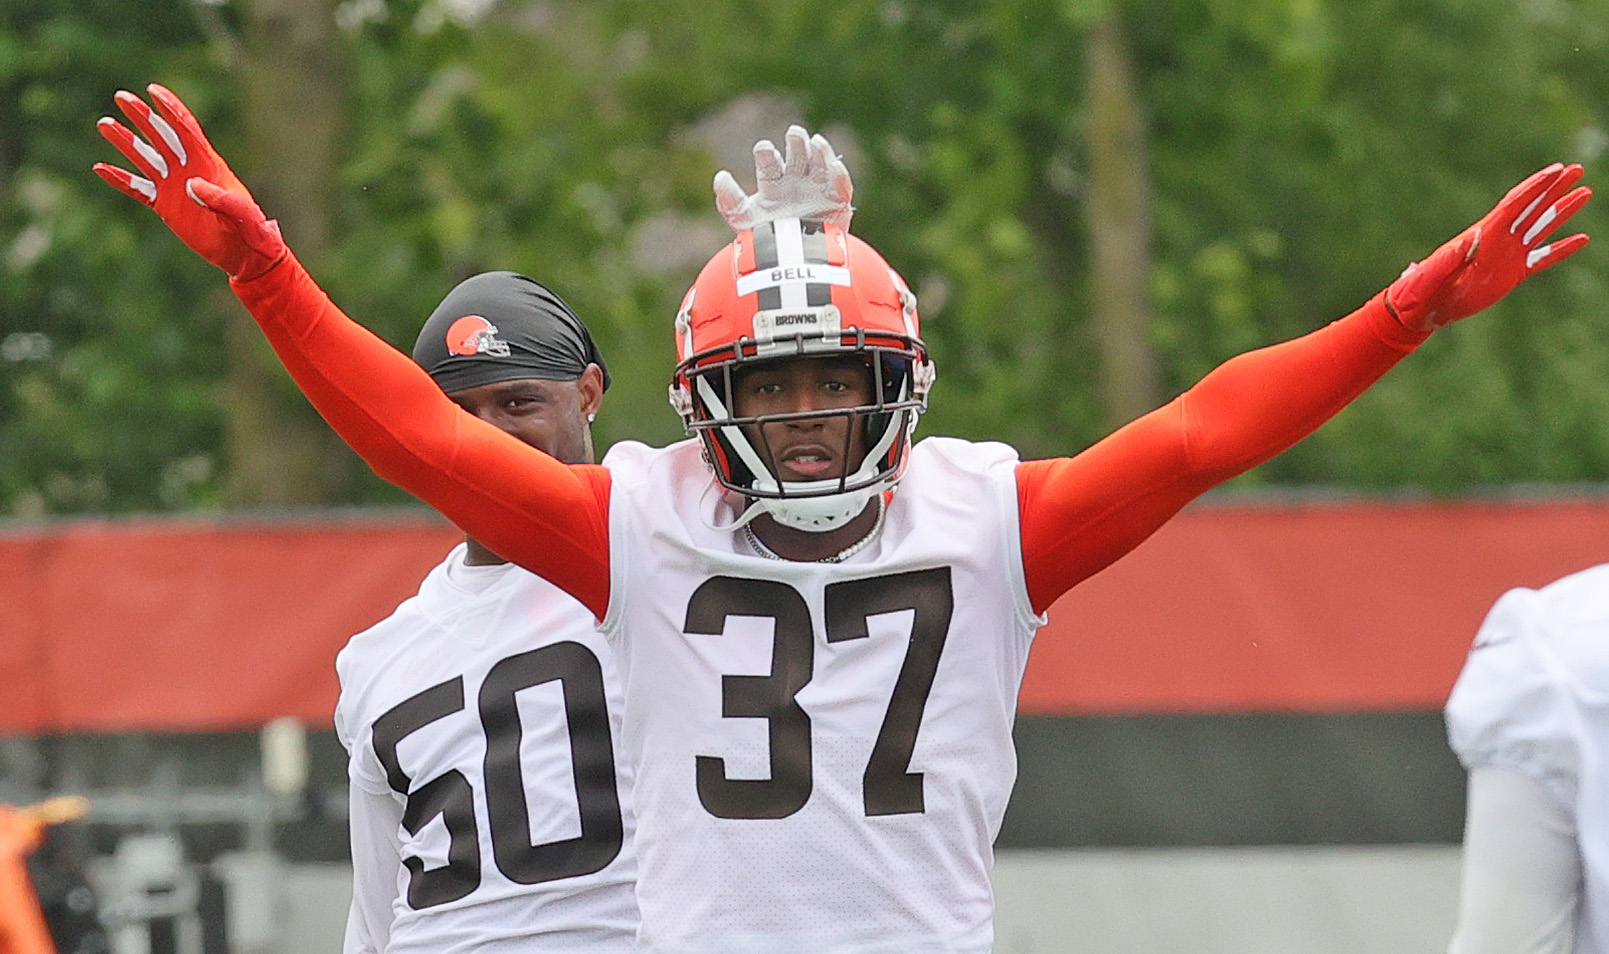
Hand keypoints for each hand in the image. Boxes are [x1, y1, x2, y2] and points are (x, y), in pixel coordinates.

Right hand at [94, 83, 285, 280]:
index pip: (187, 130)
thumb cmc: (251, 232)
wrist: (244, 255)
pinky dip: (120, 179)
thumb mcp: (243, 215)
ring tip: (104, 123)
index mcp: (209, 164)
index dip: (171, 109)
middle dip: (143, 116)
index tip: (153, 90)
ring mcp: (175, 186)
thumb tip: (192, 185)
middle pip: (162, 136)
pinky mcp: (165, 205)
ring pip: (146, 158)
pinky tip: (99, 168)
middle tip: (122, 96)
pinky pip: (138, 189)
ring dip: (126, 142)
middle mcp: (189, 170)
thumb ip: (222, 200)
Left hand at [713, 124, 853, 231]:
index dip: (767, 153)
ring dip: (820, 151)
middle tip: (794, 133)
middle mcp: (796, 182)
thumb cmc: (766, 242)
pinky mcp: (838, 202)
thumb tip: (719, 176)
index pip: (770, 162)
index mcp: (773, 183)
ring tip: (816, 141)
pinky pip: (842, 185)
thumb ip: (729, 201)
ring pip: (821, 163)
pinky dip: (839, 174)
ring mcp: (818, 190)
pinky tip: (834, 165)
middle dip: (796, 143)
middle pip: (798, 155)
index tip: (764, 149)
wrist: (791, 265)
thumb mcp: (743, 221)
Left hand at [1387, 163, 1591, 330]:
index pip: (1514, 204)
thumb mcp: (1434, 272)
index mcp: (1483, 233)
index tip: (1556, 170)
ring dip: (1562, 211)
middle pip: (1532, 208)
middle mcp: (1499, 239)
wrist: (1426, 306)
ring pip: (1541, 228)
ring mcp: (1507, 254)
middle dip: (1554, 189)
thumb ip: (1450, 257)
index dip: (1535, 187)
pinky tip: (1582, 239)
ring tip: (1584, 193)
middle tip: (1577, 169)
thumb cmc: (1424, 288)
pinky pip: (1542, 259)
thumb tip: (1471, 238)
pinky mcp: (1513, 273)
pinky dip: (1562, 249)